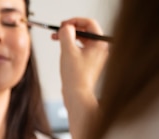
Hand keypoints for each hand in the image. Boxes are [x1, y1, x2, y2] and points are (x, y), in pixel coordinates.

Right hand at [52, 17, 108, 138]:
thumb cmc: (75, 78)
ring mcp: (95, 57)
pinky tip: (62, 51)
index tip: (63, 24)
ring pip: (82, 41)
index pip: (89, 23)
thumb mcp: (68, 51)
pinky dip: (71, 47)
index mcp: (100, 44)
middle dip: (70, 30)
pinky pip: (80, 50)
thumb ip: (66, 34)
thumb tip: (65, 28)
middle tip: (59, 31)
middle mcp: (101, 50)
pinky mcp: (89, 64)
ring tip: (57, 39)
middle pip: (85, 31)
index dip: (74, 21)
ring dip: (69, 38)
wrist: (76, 96)